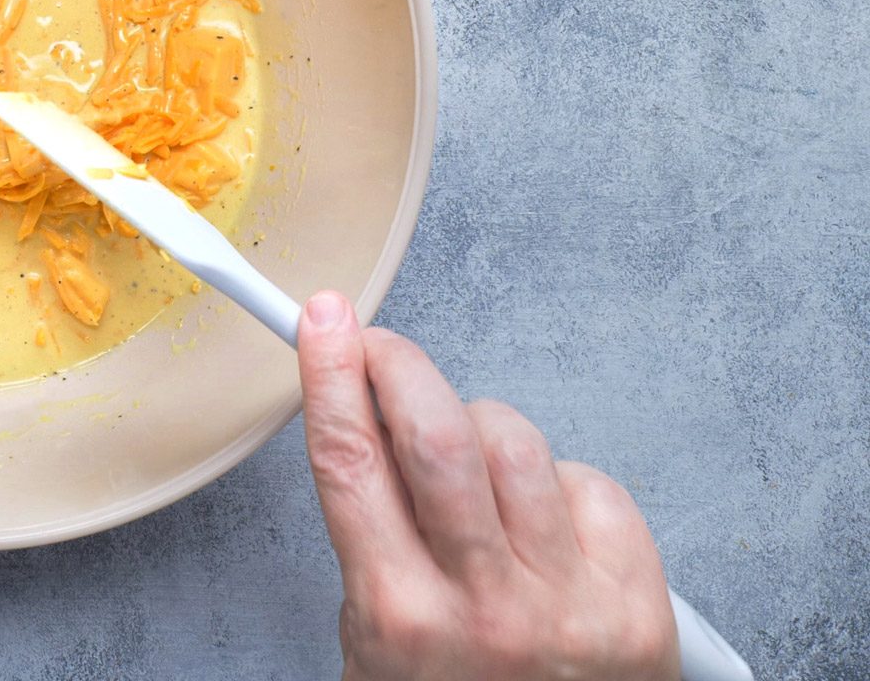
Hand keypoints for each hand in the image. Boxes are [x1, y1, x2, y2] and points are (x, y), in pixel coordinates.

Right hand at [297, 291, 676, 680]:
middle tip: (380, 349)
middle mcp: (485, 610)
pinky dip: (558, 482)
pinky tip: (542, 521)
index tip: (324, 322)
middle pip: (436, 433)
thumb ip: (373, 541)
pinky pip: (592, 482)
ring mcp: (569, 605)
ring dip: (480, 425)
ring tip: (470, 462)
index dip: (330, 375)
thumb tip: (366, 415)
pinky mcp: (639, 604)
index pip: (351, 462)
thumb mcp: (374, 641)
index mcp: (401, 620)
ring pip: (515, 441)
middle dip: (398, 364)